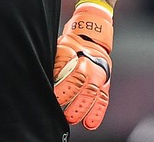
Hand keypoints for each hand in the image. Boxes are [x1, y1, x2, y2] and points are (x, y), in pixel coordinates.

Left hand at [53, 1, 112, 129]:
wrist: (92, 29)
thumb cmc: (71, 38)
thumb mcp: (59, 45)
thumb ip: (56, 63)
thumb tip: (47, 81)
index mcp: (75, 49)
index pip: (69, 70)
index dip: (62, 86)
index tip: (54, 97)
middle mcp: (89, 60)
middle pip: (81, 82)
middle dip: (71, 99)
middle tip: (61, 112)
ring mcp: (100, 71)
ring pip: (93, 92)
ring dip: (82, 108)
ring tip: (72, 119)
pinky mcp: (106, 80)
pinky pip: (103, 98)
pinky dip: (97, 112)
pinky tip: (90, 123)